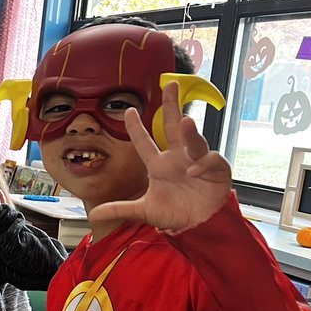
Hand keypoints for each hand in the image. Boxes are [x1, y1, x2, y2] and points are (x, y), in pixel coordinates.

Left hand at [90, 82, 230, 231]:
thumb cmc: (173, 213)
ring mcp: (197, 161)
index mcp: (158, 164)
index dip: (136, 127)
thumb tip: (94, 214)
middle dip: (173, 105)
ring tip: (186, 122)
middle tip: (170, 85)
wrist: (198, 225)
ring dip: (190, 132)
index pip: (144, 142)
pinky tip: (194, 171)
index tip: (129, 110)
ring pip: (194, 140)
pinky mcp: (216, 169)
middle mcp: (178, 157)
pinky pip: (211, 160)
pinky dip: (204, 164)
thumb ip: (120, 210)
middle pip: (174, 127)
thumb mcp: (144, 211)